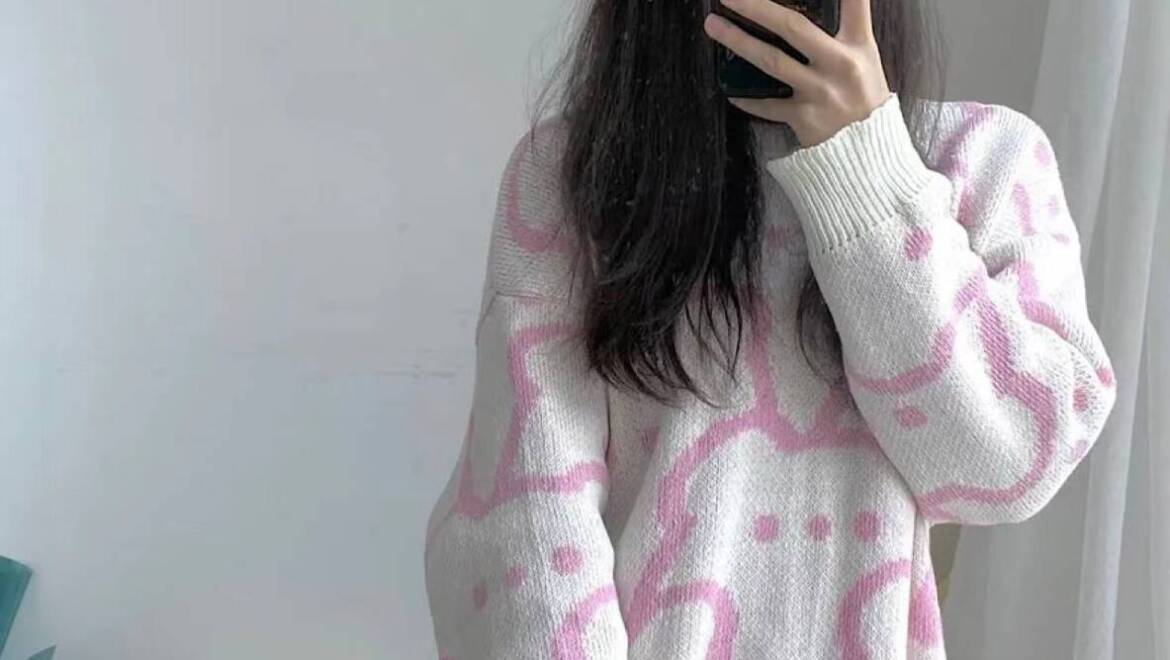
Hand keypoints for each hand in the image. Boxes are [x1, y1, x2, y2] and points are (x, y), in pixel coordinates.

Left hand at [703, 0, 892, 147]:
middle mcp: (839, 65)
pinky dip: (749, 100)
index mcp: (858, 46)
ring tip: (714, 26)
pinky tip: (731, 92)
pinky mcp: (804, 118)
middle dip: (757, 7)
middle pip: (793, 28)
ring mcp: (820, 92)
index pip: (855, 4)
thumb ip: (847, 31)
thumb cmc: (865, 100)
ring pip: (772, 61)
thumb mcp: (866, 61)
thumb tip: (802, 19)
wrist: (872, 153)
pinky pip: (769, 105)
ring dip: (739, 42)